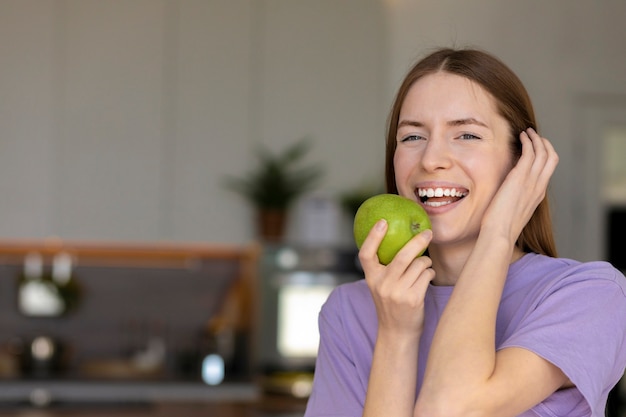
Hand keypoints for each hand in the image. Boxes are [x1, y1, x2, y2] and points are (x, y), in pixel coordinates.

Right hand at [358, 219, 434, 334]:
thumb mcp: (380, 286)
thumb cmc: (391, 304)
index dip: (373, 236)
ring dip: (426, 262)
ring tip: (424, 266)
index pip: (366, 254)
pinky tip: (427, 276)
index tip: (382, 221)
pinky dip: (430, 272)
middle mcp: (382, 285)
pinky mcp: (413, 299)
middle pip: (402, 256)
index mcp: (372, 279)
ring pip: (419, 265)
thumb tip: (402, 240)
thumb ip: (385, 269)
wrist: (397, 333)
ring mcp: (397, 293)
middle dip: (418, 241)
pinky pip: (426, 275)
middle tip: (428, 233)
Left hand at [481, 128, 558, 242]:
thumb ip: (516, 200)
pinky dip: (527, 142)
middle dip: (545, 144)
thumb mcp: (514, 211)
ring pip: (542, 152)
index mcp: (538, 195)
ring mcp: (531, 181)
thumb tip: (509, 194)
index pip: (548, 169)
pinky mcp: (520, 177)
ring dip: (535, 139)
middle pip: (552, 158)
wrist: (500, 233)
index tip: (536, 148)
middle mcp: (539, 186)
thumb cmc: (501, 227)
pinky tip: (521, 137)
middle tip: (534, 136)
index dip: (545, 155)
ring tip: (527, 132)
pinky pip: (529, 153)